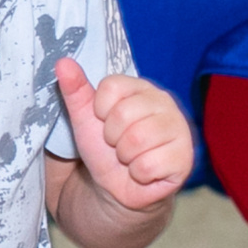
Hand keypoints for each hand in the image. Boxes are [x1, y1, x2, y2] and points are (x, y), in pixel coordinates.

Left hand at [54, 61, 192, 211]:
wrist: (117, 185)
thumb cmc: (104, 147)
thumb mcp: (84, 117)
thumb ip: (75, 89)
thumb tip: (62, 62)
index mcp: (141, 87)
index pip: (112, 86)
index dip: (99, 110)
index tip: (104, 121)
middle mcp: (165, 102)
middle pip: (123, 114)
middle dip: (111, 137)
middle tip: (118, 144)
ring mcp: (179, 129)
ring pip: (137, 140)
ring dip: (125, 156)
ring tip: (131, 157)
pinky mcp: (185, 158)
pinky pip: (149, 165)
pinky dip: (138, 174)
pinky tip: (144, 171)